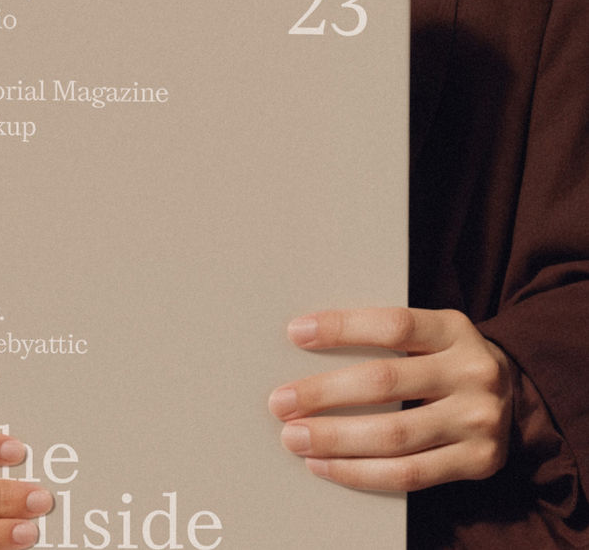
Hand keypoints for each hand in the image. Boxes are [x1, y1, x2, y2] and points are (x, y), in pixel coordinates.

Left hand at [268, 307, 512, 492]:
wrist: (519, 398)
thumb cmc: (448, 359)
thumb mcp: (432, 334)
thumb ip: (387, 339)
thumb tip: (307, 342)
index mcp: (454, 329)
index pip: (393, 325)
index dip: (343, 328)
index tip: (297, 333)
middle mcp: (471, 372)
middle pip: (386, 382)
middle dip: (325, 394)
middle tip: (281, 402)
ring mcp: (478, 421)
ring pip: (394, 436)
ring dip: (335, 440)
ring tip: (295, 438)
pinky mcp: (477, 462)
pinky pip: (409, 475)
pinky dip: (360, 473)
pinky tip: (326, 466)